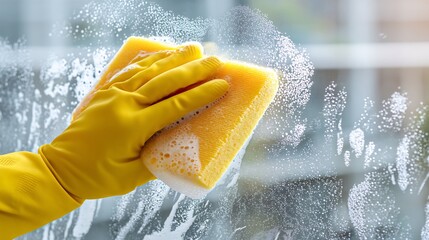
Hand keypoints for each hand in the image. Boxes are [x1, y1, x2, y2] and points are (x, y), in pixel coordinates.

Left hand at [39, 44, 228, 198]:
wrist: (60, 169)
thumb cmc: (98, 177)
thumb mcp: (133, 176)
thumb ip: (160, 161)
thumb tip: (184, 151)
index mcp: (133, 126)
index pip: (175, 105)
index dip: (201, 94)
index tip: (221, 85)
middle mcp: (124, 105)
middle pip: (165, 81)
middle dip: (192, 70)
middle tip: (214, 60)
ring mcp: (112, 95)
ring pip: (148, 71)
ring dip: (172, 58)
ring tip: (192, 49)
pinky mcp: (105, 93)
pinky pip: (130, 72)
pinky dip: (147, 61)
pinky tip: (159, 55)